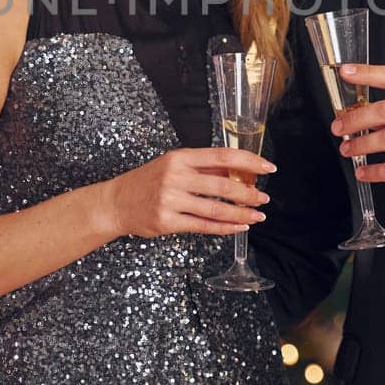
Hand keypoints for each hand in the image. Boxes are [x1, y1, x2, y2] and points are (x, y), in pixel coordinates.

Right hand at [98, 147, 272, 239]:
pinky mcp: (167, 222)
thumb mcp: (173, 165)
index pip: (222, 156)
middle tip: (265, 198)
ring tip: (258, 216)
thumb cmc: (148, 181)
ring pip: (215, 209)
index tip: (268, 167)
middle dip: (249, 193)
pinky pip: (203, 226)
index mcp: (180, 157)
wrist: (116, 202)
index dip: (249, 161)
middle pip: (222, 185)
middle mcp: (175, 176)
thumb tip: (239, 170)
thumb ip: (203, 168)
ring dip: (241, 213)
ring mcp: (170, 200)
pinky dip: (225, 228)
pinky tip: (239, 227)